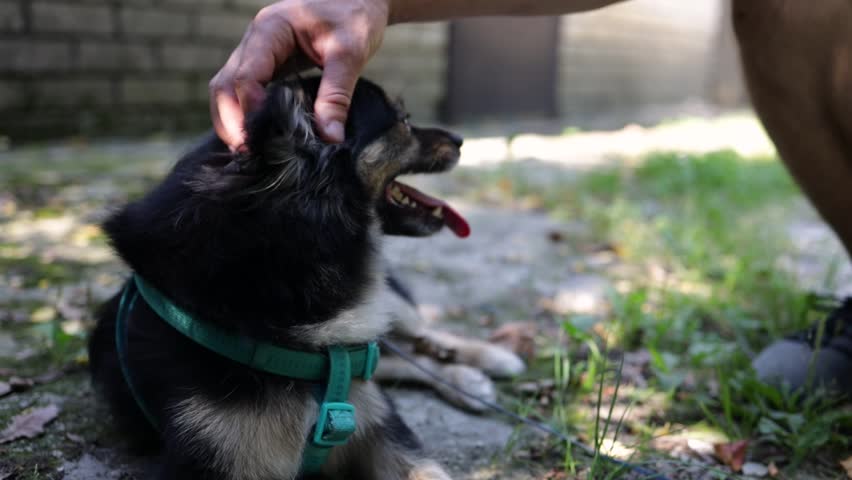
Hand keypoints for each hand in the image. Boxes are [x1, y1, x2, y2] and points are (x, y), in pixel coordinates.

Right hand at [209, 0, 389, 148]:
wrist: (358, 0)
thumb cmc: (354, 17)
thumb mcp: (350, 54)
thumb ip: (337, 95)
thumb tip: (329, 138)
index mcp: (270, 30)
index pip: (245, 75)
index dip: (250, 109)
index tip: (263, 138)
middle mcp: (254, 41)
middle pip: (223, 85)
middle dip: (230, 121)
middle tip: (247, 153)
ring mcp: (255, 53)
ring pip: (225, 90)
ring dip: (231, 121)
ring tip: (247, 152)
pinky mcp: (265, 65)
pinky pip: (241, 92)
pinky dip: (243, 115)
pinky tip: (256, 137)